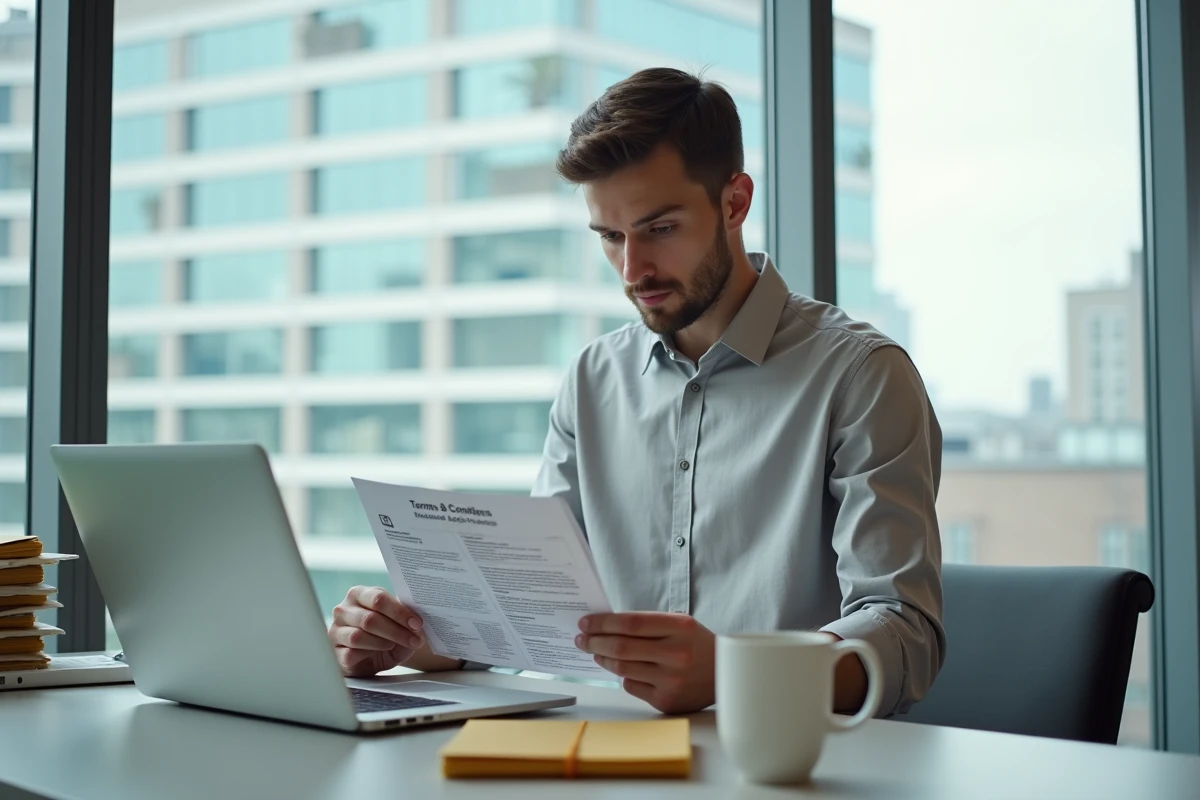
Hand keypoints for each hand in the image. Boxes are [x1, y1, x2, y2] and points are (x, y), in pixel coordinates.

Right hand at [328, 586, 425, 676]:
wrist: (371, 658)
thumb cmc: (385, 635)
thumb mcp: (398, 625)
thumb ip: (406, 621)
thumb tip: (417, 625)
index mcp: (359, 594)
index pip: (378, 598)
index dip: (399, 612)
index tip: (417, 624)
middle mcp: (343, 610)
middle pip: (370, 618)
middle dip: (396, 630)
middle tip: (414, 639)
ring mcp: (335, 631)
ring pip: (358, 636)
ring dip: (382, 642)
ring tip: (393, 645)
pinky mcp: (334, 652)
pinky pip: (350, 653)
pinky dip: (367, 654)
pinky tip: (375, 654)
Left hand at [575, 612, 715, 713]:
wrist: (724, 674)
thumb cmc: (696, 644)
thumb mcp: (680, 624)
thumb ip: (647, 624)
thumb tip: (605, 625)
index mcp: (680, 628)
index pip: (630, 623)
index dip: (603, 623)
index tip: (585, 623)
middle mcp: (676, 654)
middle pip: (621, 647)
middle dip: (595, 642)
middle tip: (581, 639)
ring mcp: (671, 680)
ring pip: (622, 669)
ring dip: (602, 659)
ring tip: (594, 652)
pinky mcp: (667, 701)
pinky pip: (632, 686)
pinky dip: (623, 676)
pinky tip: (620, 669)